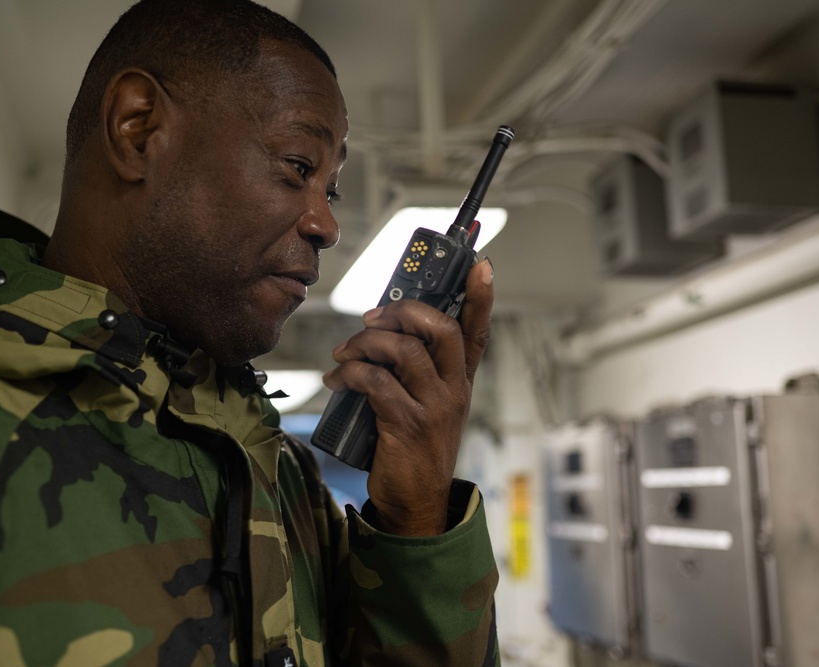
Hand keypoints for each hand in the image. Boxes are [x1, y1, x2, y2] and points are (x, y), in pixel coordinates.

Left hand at [322, 259, 493, 535]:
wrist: (415, 504)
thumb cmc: (413, 447)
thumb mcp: (426, 404)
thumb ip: (413, 370)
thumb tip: (379, 330)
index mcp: (460, 381)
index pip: (477, 331)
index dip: (481, 297)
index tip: (482, 264)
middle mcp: (453, 390)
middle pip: (442, 329)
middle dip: (404, 311)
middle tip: (373, 317)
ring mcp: (434, 408)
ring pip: (405, 351)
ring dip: (367, 343)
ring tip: (344, 352)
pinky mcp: (407, 425)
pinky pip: (376, 382)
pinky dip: (350, 373)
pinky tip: (336, 379)